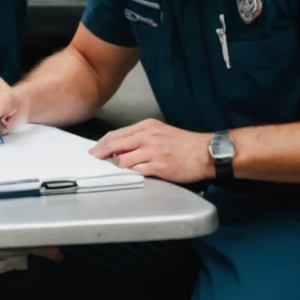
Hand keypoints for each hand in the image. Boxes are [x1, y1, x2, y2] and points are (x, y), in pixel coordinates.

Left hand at [89, 119, 213, 183]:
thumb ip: (141, 137)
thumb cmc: (185, 144)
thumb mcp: (161, 131)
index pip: (117, 134)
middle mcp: (147, 137)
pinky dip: (131, 172)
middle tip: (94, 159)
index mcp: (147, 126)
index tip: (95, 149)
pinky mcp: (158, 167)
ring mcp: (152, 152)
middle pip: (115, 144)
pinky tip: (132, 173)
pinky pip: (136, 171)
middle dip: (101, 153)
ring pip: (123, 159)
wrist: (205, 152)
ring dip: (118, 165)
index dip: (102, 143)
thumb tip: (122, 148)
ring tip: (119, 168)